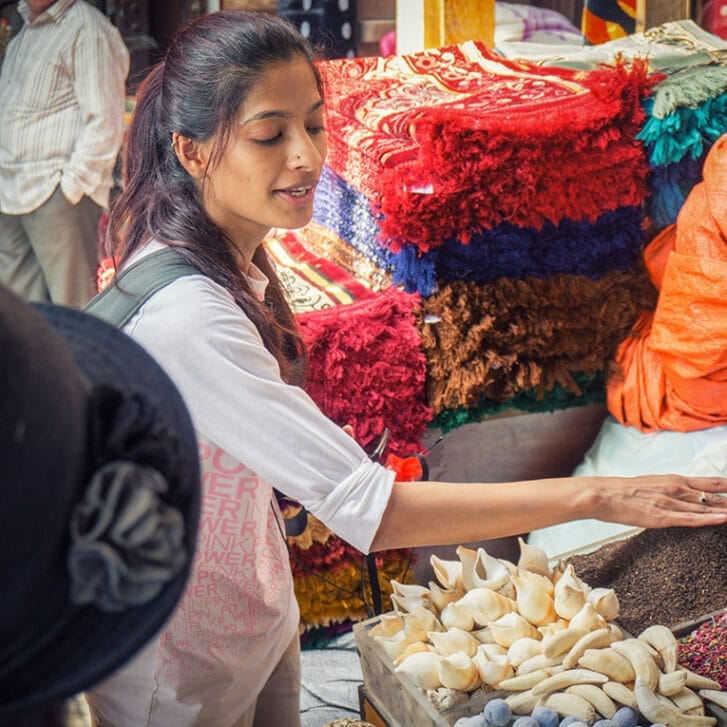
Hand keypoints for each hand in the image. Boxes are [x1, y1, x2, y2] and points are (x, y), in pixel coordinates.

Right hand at [593, 475, 726, 528]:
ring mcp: (670, 502)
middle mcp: (676, 488)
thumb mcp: (651, 484)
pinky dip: (709, 519)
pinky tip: (723, 519)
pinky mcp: (662, 516)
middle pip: (713, 495)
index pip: (711, 482)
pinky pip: (691, 519)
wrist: (602, 494)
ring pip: (706, 506)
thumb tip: (683, 495)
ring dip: (724, 508)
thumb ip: (670, 490)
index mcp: (673, 479)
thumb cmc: (622, 491)